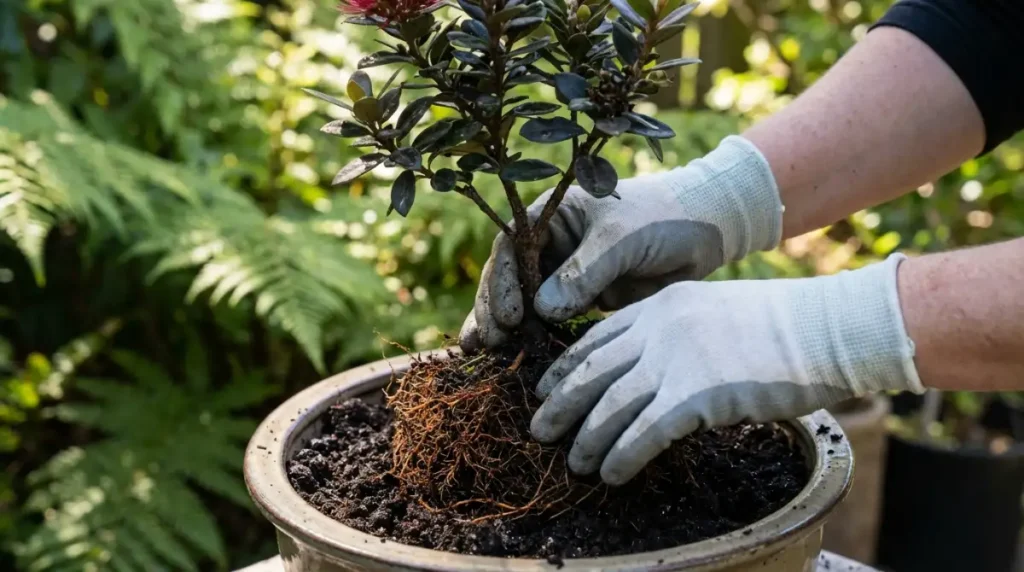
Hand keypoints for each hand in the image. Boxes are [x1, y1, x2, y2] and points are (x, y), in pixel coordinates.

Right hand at [459, 136, 783, 350]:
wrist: (707, 231)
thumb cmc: (663, 218)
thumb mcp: (622, 238)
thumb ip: (584, 272)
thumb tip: (541, 310)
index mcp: (552, 214)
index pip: (511, 247)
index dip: (502, 281)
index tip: (510, 316)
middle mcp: (549, 242)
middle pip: (507, 276)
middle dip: (494, 309)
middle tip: (490, 343)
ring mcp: (562, 271)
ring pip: (521, 300)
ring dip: (501, 327)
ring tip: (481, 354)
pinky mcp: (580, 298)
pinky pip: (547, 319)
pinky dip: (530, 338)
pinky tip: (510, 359)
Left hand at [530, 254, 923, 484]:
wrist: (825, 329)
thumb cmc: (779, 327)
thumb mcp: (714, 313)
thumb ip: (674, 334)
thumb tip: (647, 372)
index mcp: (660, 305)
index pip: (594, 337)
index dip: (565, 367)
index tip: (544, 389)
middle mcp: (659, 328)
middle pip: (592, 372)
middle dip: (560, 405)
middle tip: (538, 430)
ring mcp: (676, 360)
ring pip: (611, 406)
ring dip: (587, 439)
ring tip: (575, 463)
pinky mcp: (696, 395)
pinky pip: (644, 433)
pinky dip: (621, 456)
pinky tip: (610, 474)